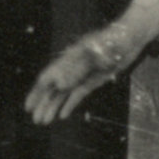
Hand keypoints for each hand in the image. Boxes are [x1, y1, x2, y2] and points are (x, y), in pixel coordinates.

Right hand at [25, 1, 158, 124]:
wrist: (130, 37)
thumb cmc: (113, 41)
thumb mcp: (96, 54)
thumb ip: (77, 69)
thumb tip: (59, 85)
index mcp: (68, 59)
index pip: (48, 78)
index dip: (37, 92)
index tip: (28, 106)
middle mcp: (72, 67)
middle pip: (53, 88)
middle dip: (43, 103)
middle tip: (35, 120)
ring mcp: (83, 74)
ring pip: (64, 93)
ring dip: (53, 107)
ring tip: (44, 121)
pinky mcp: (94, 79)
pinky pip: (78, 94)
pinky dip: (69, 104)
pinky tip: (62, 115)